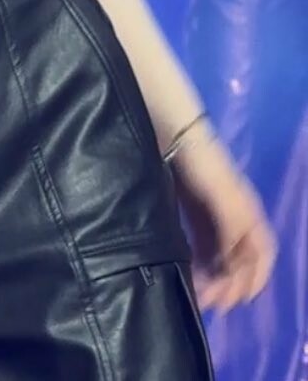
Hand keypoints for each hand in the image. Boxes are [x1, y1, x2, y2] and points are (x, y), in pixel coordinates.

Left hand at [171, 132, 276, 312]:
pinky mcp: (191, 211)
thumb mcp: (222, 192)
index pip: (261, 254)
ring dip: (213, 277)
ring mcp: (212, 214)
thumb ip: (234, 223)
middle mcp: (233, 216)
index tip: (237, 299)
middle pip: (238, 258)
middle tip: (208, 301)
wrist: (169, 129)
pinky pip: (201, 244)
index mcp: (247, 212)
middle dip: (228, 284)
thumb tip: (237, 261)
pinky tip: (187, 271)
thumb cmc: (200, 160)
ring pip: (219, 255)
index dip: (254, 278)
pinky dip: (198, 262)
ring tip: (197, 292)